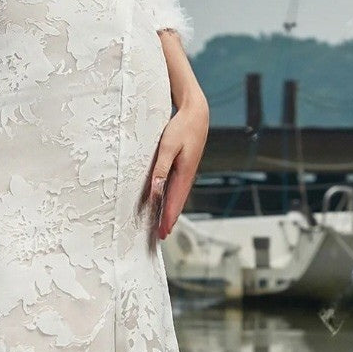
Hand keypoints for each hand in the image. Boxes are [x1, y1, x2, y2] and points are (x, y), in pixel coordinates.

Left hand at [137, 96, 208, 246]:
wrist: (197, 114)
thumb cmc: (181, 128)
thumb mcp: (168, 147)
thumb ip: (161, 169)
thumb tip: (156, 190)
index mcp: (184, 174)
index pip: (175, 202)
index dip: (167, 219)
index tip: (162, 233)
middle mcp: (187, 176)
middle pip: (177, 203)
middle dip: (169, 220)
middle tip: (160, 236)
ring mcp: (188, 172)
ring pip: (178, 197)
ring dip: (171, 211)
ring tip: (163, 225)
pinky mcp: (185, 167)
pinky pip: (178, 188)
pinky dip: (172, 199)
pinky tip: (167, 202)